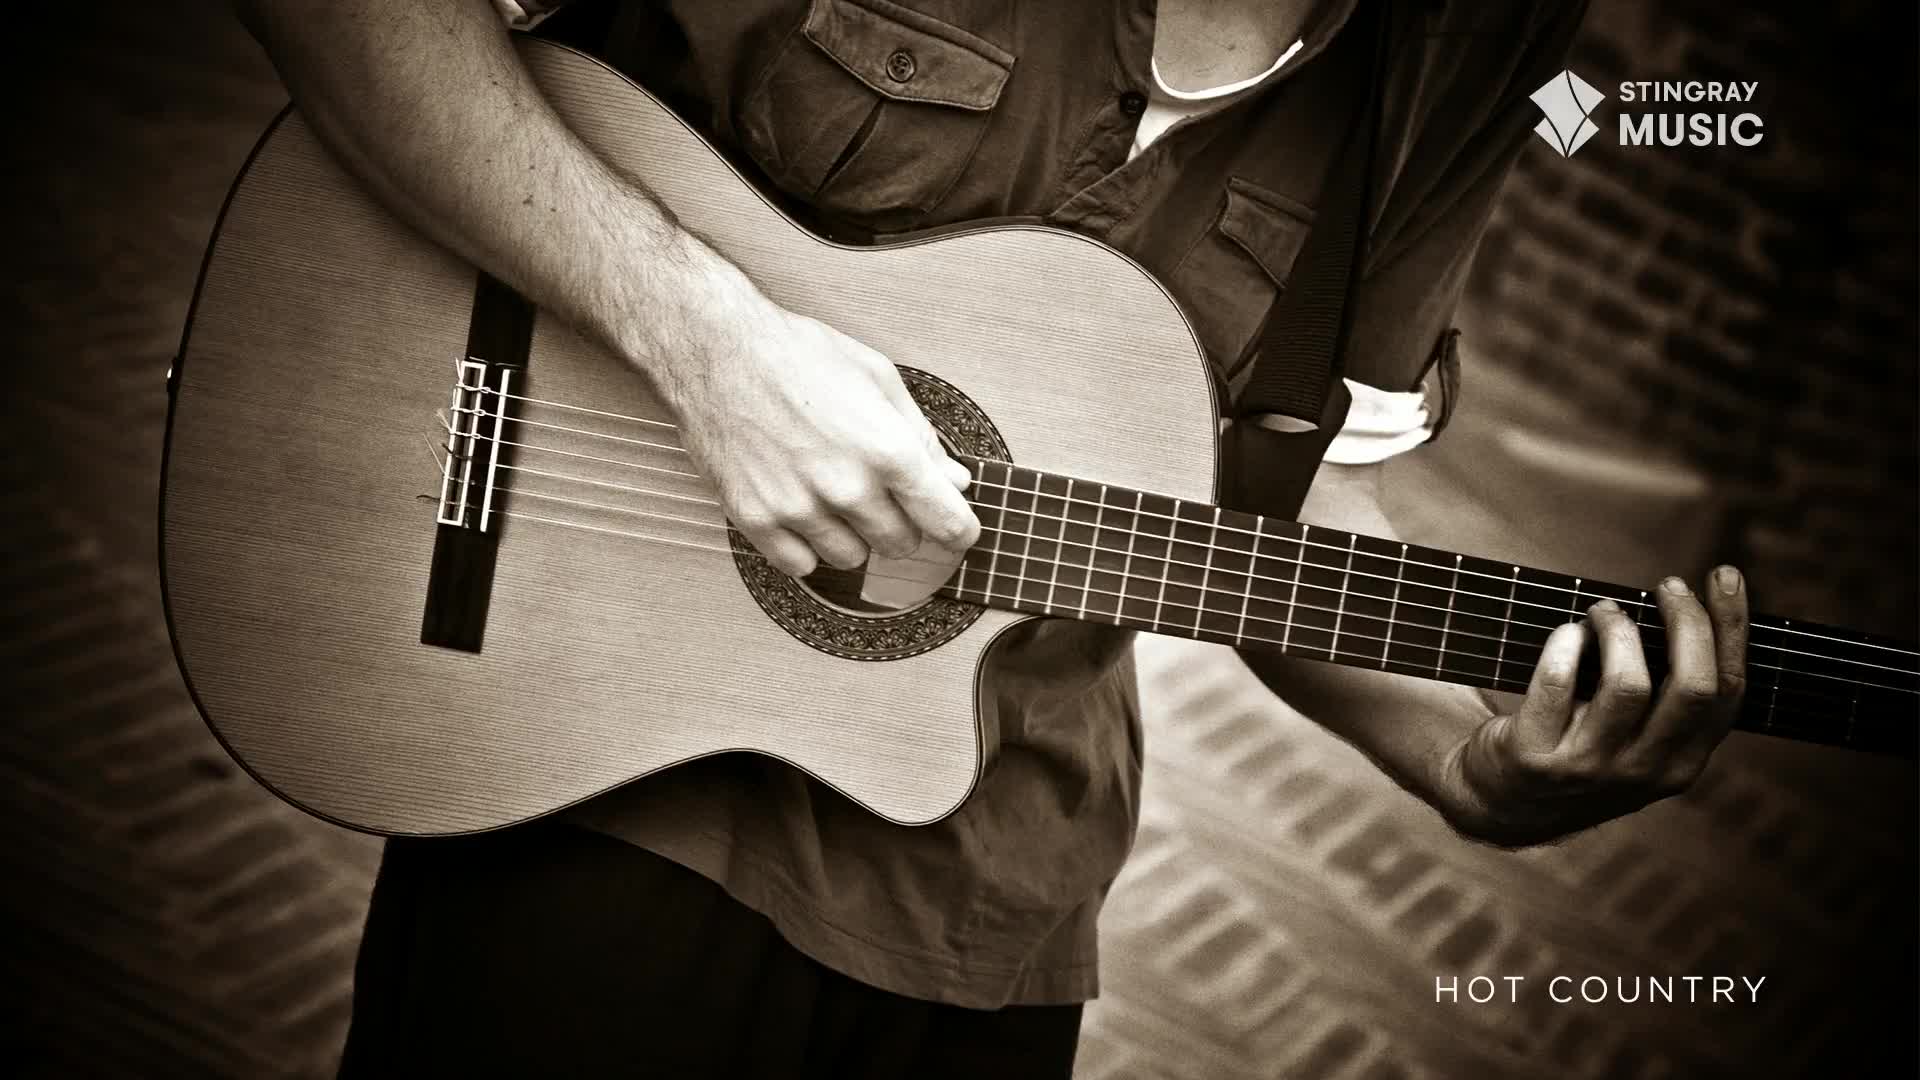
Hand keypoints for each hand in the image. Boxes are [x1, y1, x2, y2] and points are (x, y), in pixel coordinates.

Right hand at [663, 293, 979, 577]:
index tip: (957, 530)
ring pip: (852, 559)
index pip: (946, 522)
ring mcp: (799, 508)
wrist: (717, 351)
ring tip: (834, 494)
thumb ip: (920, 436)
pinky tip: (804, 512)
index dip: (959, 530)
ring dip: (852, 535)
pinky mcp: (757, 519)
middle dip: (900, 522)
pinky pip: (801, 565)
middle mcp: (847, 486)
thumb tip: (952, 479)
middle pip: (901, 544)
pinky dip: (807, 547)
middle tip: (880, 492)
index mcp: (887, 449)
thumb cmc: (794, 355)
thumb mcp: (877, 378)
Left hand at [1441, 567, 1749, 846]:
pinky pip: (1558, 684)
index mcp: (1681, 765)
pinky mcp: (1534, 757)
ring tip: (1603, 610)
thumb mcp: (1640, 742)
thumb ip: (1670, 698)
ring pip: (1627, 684)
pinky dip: (1565, 643)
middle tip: (1668, 587)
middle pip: (1692, 687)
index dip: (1732, 629)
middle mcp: (1642, 773)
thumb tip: (1694, 610)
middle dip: (1688, 623)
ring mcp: (1588, 768)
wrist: (1501, 802)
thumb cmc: (1581, 746)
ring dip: (1619, 629)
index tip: (1723, 576)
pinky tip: (1567, 632)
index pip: (1727, 693)